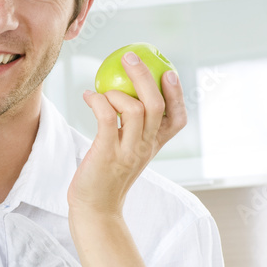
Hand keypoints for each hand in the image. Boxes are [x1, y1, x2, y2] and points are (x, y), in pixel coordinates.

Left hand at [68, 53, 179, 216]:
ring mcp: (128, 151)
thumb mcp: (127, 153)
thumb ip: (131, 131)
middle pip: (157, 105)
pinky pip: (107, 117)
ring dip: (116, 92)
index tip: (168, 72)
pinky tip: (88, 96)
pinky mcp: (107, 153)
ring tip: (100, 90)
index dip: (177, 94)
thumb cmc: (107, 178)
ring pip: (135, 109)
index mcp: (154, 146)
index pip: (178, 119)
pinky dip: (98, 101)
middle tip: (130, 56)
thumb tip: (123, 97)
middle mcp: (145, 147)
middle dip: (145, 76)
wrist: (95, 209)